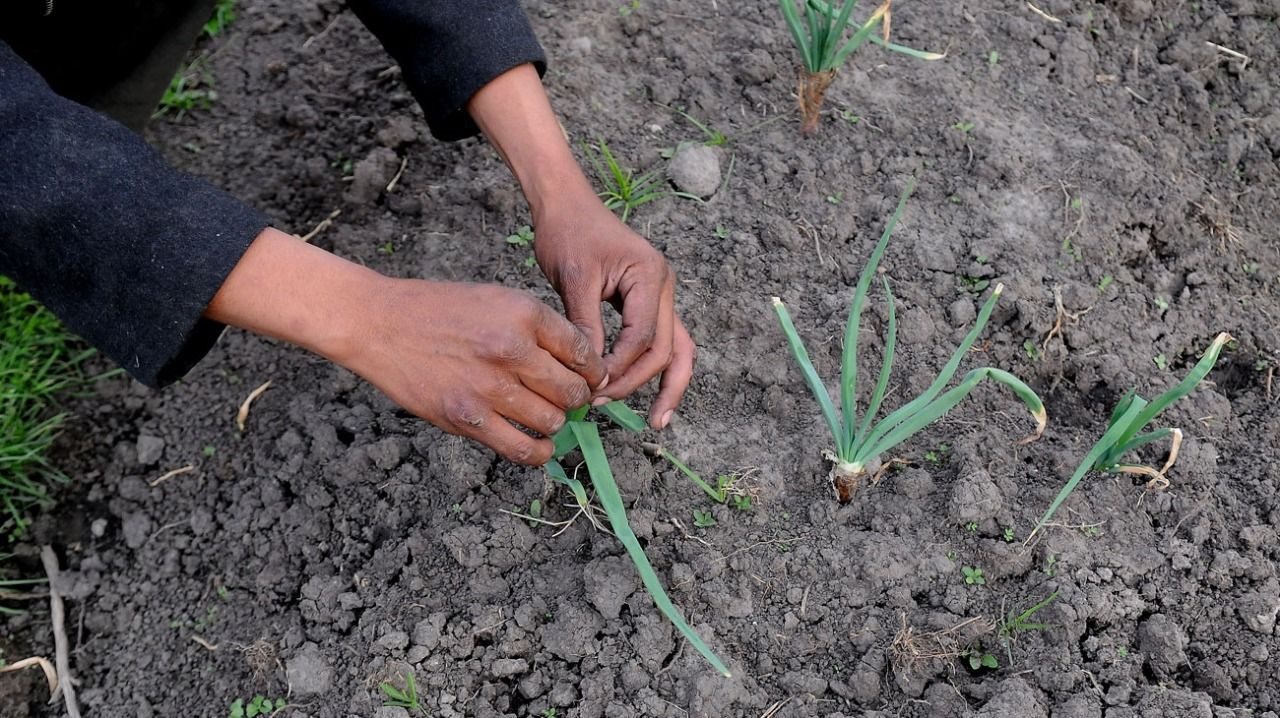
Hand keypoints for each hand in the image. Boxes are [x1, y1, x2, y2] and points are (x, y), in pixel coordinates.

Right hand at [349, 279, 607, 463]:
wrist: (380, 324)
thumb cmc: (439, 310)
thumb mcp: (496, 299)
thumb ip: (538, 328)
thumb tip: (579, 364)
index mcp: (524, 314)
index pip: (582, 352)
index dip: (592, 370)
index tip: (589, 378)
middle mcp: (512, 350)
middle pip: (573, 391)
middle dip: (576, 398)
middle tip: (566, 398)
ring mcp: (490, 388)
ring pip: (553, 421)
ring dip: (555, 422)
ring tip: (544, 415)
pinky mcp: (468, 419)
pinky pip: (523, 450)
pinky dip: (539, 452)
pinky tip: (538, 445)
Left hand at [534, 199, 695, 428]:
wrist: (566, 204)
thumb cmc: (568, 232)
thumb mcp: (573, 279)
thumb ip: (585, 326)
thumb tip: (590, 373)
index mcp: (650, 275)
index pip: (642, 336)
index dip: (619, 367)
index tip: (591, 387)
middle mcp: (664, 286)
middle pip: (666, 348)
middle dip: (638, 381)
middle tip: (604, 404)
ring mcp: (660, 294)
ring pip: (675, 348)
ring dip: (666, 384)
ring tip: (656, 420)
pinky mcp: (647, 301)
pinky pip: (660, 340)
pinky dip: (654, 367)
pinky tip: (646, 394)